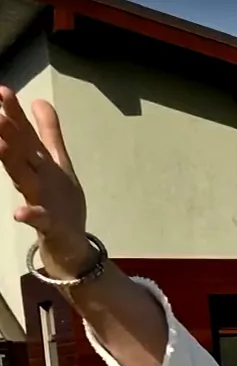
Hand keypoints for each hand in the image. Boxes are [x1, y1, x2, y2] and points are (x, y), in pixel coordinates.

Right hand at [0, 87, 89, 274]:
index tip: (3, 89)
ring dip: (10, 161)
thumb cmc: (57, 198)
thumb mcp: (56, 162)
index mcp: (37, 163)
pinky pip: (38, 219)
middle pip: (19, 152)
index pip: (24, 134)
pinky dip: (29, 215)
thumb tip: (39, 100)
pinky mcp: (47, 224)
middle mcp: (33, 178)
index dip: (15, 113)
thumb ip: (49, 132)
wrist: (67, 241)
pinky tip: (19, 213)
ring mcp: (38, 200)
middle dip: (8, 131)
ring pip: (22, 178)